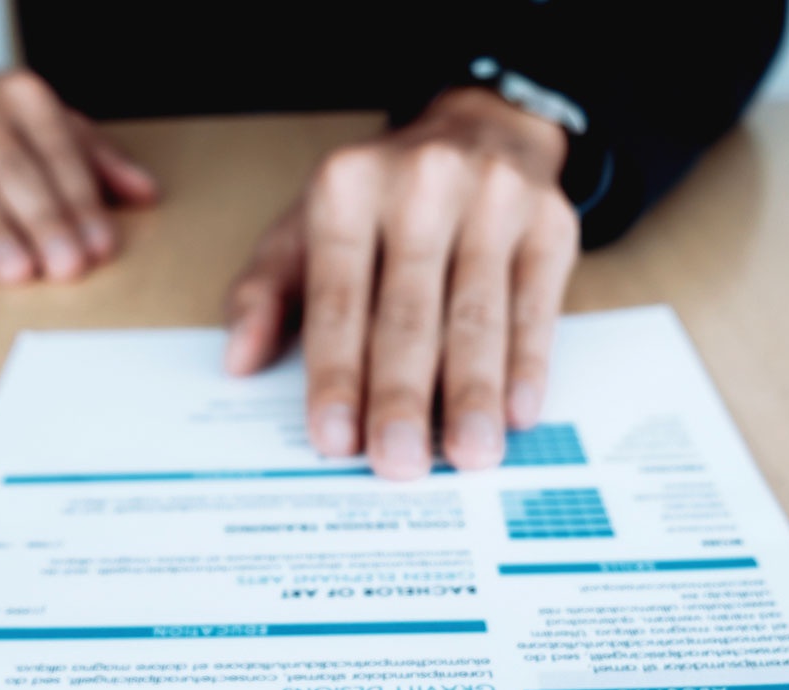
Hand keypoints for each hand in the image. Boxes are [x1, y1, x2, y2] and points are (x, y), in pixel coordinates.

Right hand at [0, 61, 158, 280]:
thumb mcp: (48, 130)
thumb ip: (98, 161)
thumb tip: (147, 193)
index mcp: (23, 95)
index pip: (58, 153)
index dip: (81, 204)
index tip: (99, 247)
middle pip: (15, 173)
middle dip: (44, 224)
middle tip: (66, 268)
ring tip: (19, 273)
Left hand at [225, 88, 578, 477]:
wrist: (485, 126)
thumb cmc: (383, 197)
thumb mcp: (308, 224)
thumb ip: (265, 290)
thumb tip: (238, 360)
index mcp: (348, 187)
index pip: (338, 297)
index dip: (336, 373)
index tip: (335, 439)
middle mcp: (421, 184)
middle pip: (409, 311)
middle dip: (403, 395)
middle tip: (399, 464)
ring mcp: (494, 199)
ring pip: (478, 314)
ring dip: (472, 393)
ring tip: (468, 453)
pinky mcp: (550, 223)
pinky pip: (537, 305)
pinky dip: (528, 364)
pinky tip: (518, 414)